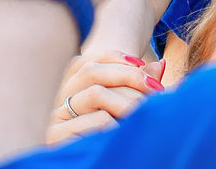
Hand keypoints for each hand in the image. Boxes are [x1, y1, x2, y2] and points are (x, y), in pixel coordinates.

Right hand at [47, 51, 165, 143]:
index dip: (117, 58)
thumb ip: (139, 85)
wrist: (89, 163)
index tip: (143, 65)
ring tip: (142, 112)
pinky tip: (124, 129)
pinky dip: (117, 122)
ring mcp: (55, 115)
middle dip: (129, 77)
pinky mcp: (56, 135)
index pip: (90, 59)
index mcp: (71, 85)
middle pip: (93, 71)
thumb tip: (160, 65)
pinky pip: (97, 120)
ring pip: (96, 93)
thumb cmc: (111, 132)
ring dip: (127, 101)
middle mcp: (59, 96)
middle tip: (155, 89)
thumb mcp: (125, 104)